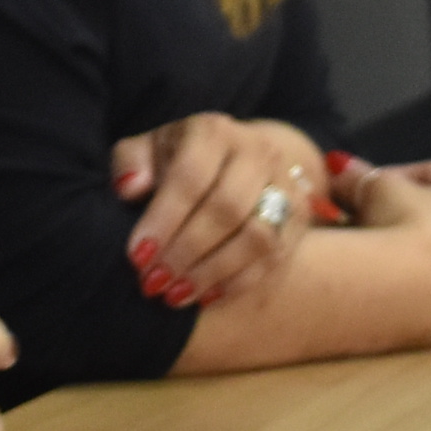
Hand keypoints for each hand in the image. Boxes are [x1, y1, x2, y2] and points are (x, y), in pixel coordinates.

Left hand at [108, 113, 332, 311]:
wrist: (241, 161)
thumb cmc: (180, 161)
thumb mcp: (149, 150)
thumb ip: (131, 164)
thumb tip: (130, 188)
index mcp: (213, 132)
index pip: (190, 177)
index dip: (163, 220)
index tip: (137, 256)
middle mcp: (257, 153)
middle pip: (227, 209)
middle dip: (186, 252)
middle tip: (153, 283)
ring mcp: (285, 186)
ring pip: (257, 238)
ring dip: (213, 273)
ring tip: (175, 295)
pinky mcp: (299, 221)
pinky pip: (273, 259)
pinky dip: (237, 284)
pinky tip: (205, 298)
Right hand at [343, 157, 430, 309]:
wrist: (402, 290)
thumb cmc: (401, 227)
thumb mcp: (376, 189)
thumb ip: (362, 175)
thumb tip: (342, 167)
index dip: (401, 177)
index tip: (372, 185)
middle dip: (417, 214)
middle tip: (378, 216)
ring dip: (425, 251)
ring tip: (385, 251)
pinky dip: (428, 282)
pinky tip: (397, 281)